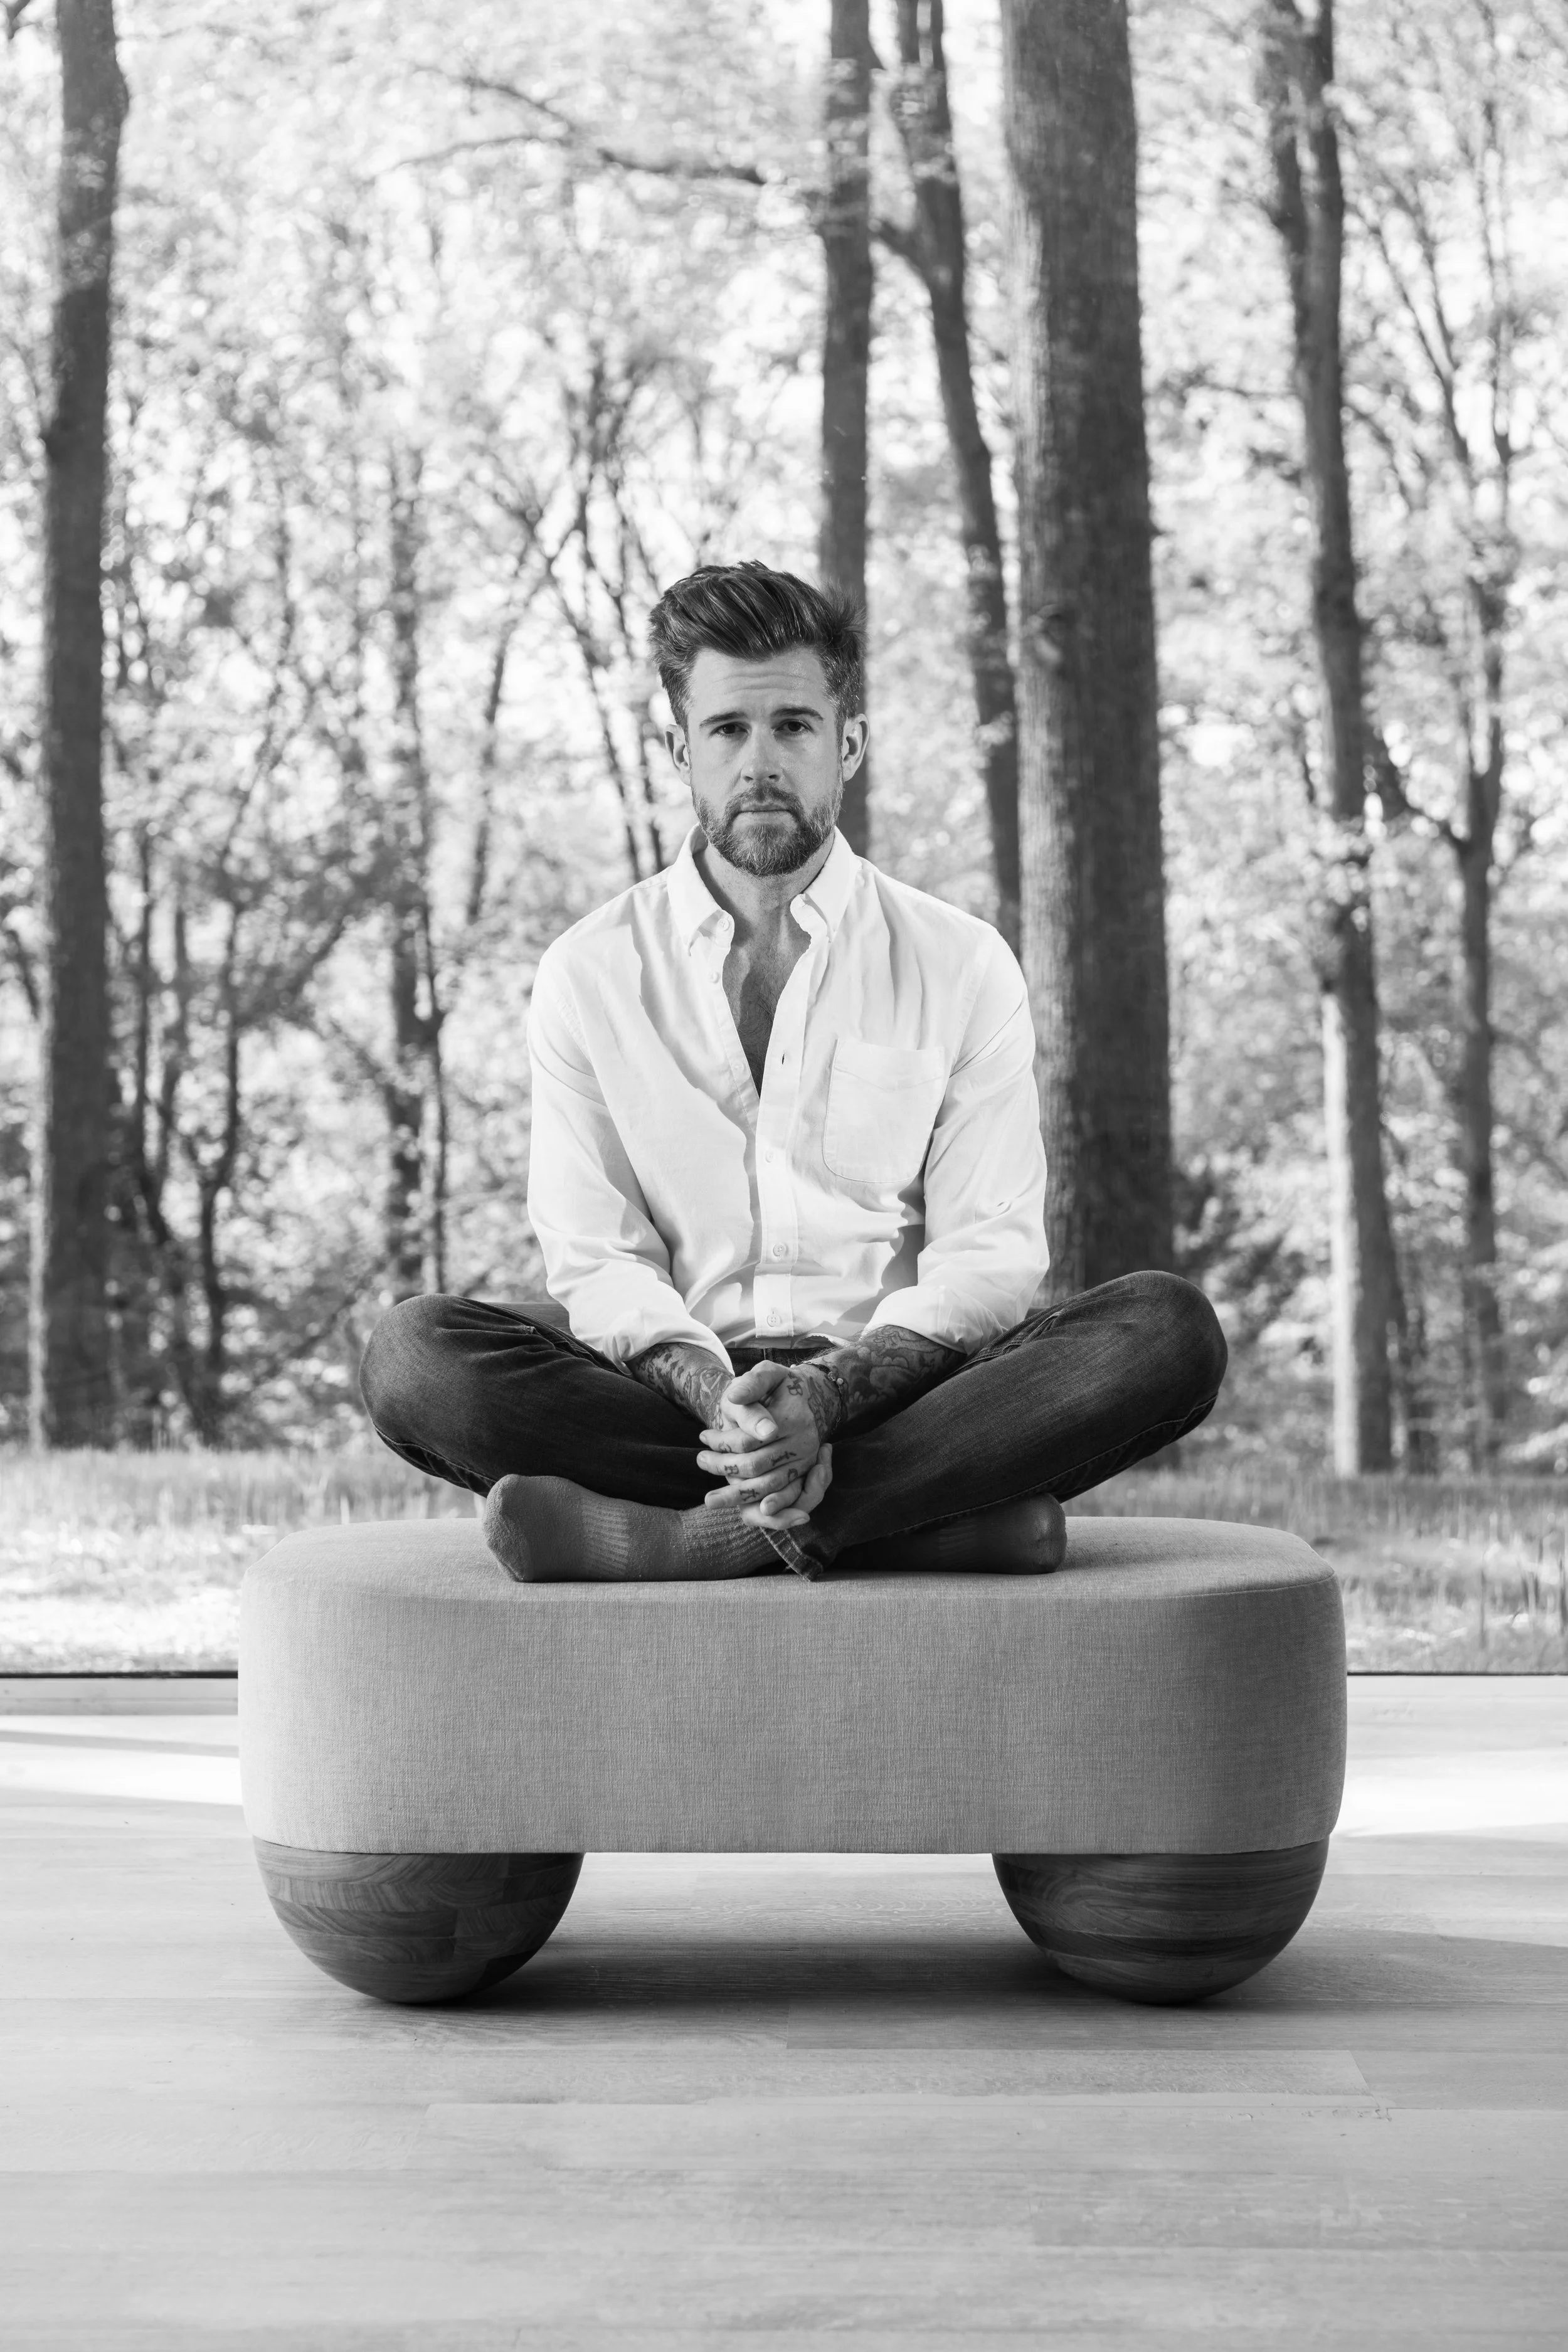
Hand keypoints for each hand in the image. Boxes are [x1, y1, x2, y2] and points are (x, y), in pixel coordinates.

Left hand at [696, 1360, 835, 1529]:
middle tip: (700, 1460)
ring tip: (710, 1499)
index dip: (722, 1442)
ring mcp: (805, 1462)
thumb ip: (753, 1382)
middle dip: (724, 1467)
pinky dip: (766, 1507)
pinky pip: (786, 1498)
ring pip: (768, 1486)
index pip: (749, 1440)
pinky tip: (744, 1512)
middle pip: (756, 1466)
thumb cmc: (779, 1385)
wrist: (807, 1398)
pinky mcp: (804, 1475)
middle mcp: (803, 1444)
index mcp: (792, 1418)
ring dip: (737, 1496)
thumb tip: (735, 1397)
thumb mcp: (767, 1373)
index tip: (703, 1436)